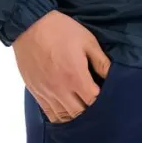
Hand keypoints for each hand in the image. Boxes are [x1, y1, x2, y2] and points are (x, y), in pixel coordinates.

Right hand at [12, 9, 111, 123]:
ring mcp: (46, 92)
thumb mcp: (87, 40)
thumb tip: (111, 76)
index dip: (102, 100)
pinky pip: (49, 113)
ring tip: (81, 107)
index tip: (105, 93)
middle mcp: (61, 90)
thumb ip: (100, 61)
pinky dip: (59, 116)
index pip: (93, 101)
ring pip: (63, 117)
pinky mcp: (36, 91)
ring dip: (75, 115)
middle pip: (79, 113)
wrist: (30, 25)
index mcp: (76, 77)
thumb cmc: (61, 30)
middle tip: (94, 101)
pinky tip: (65, 109)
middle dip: (89, 110)